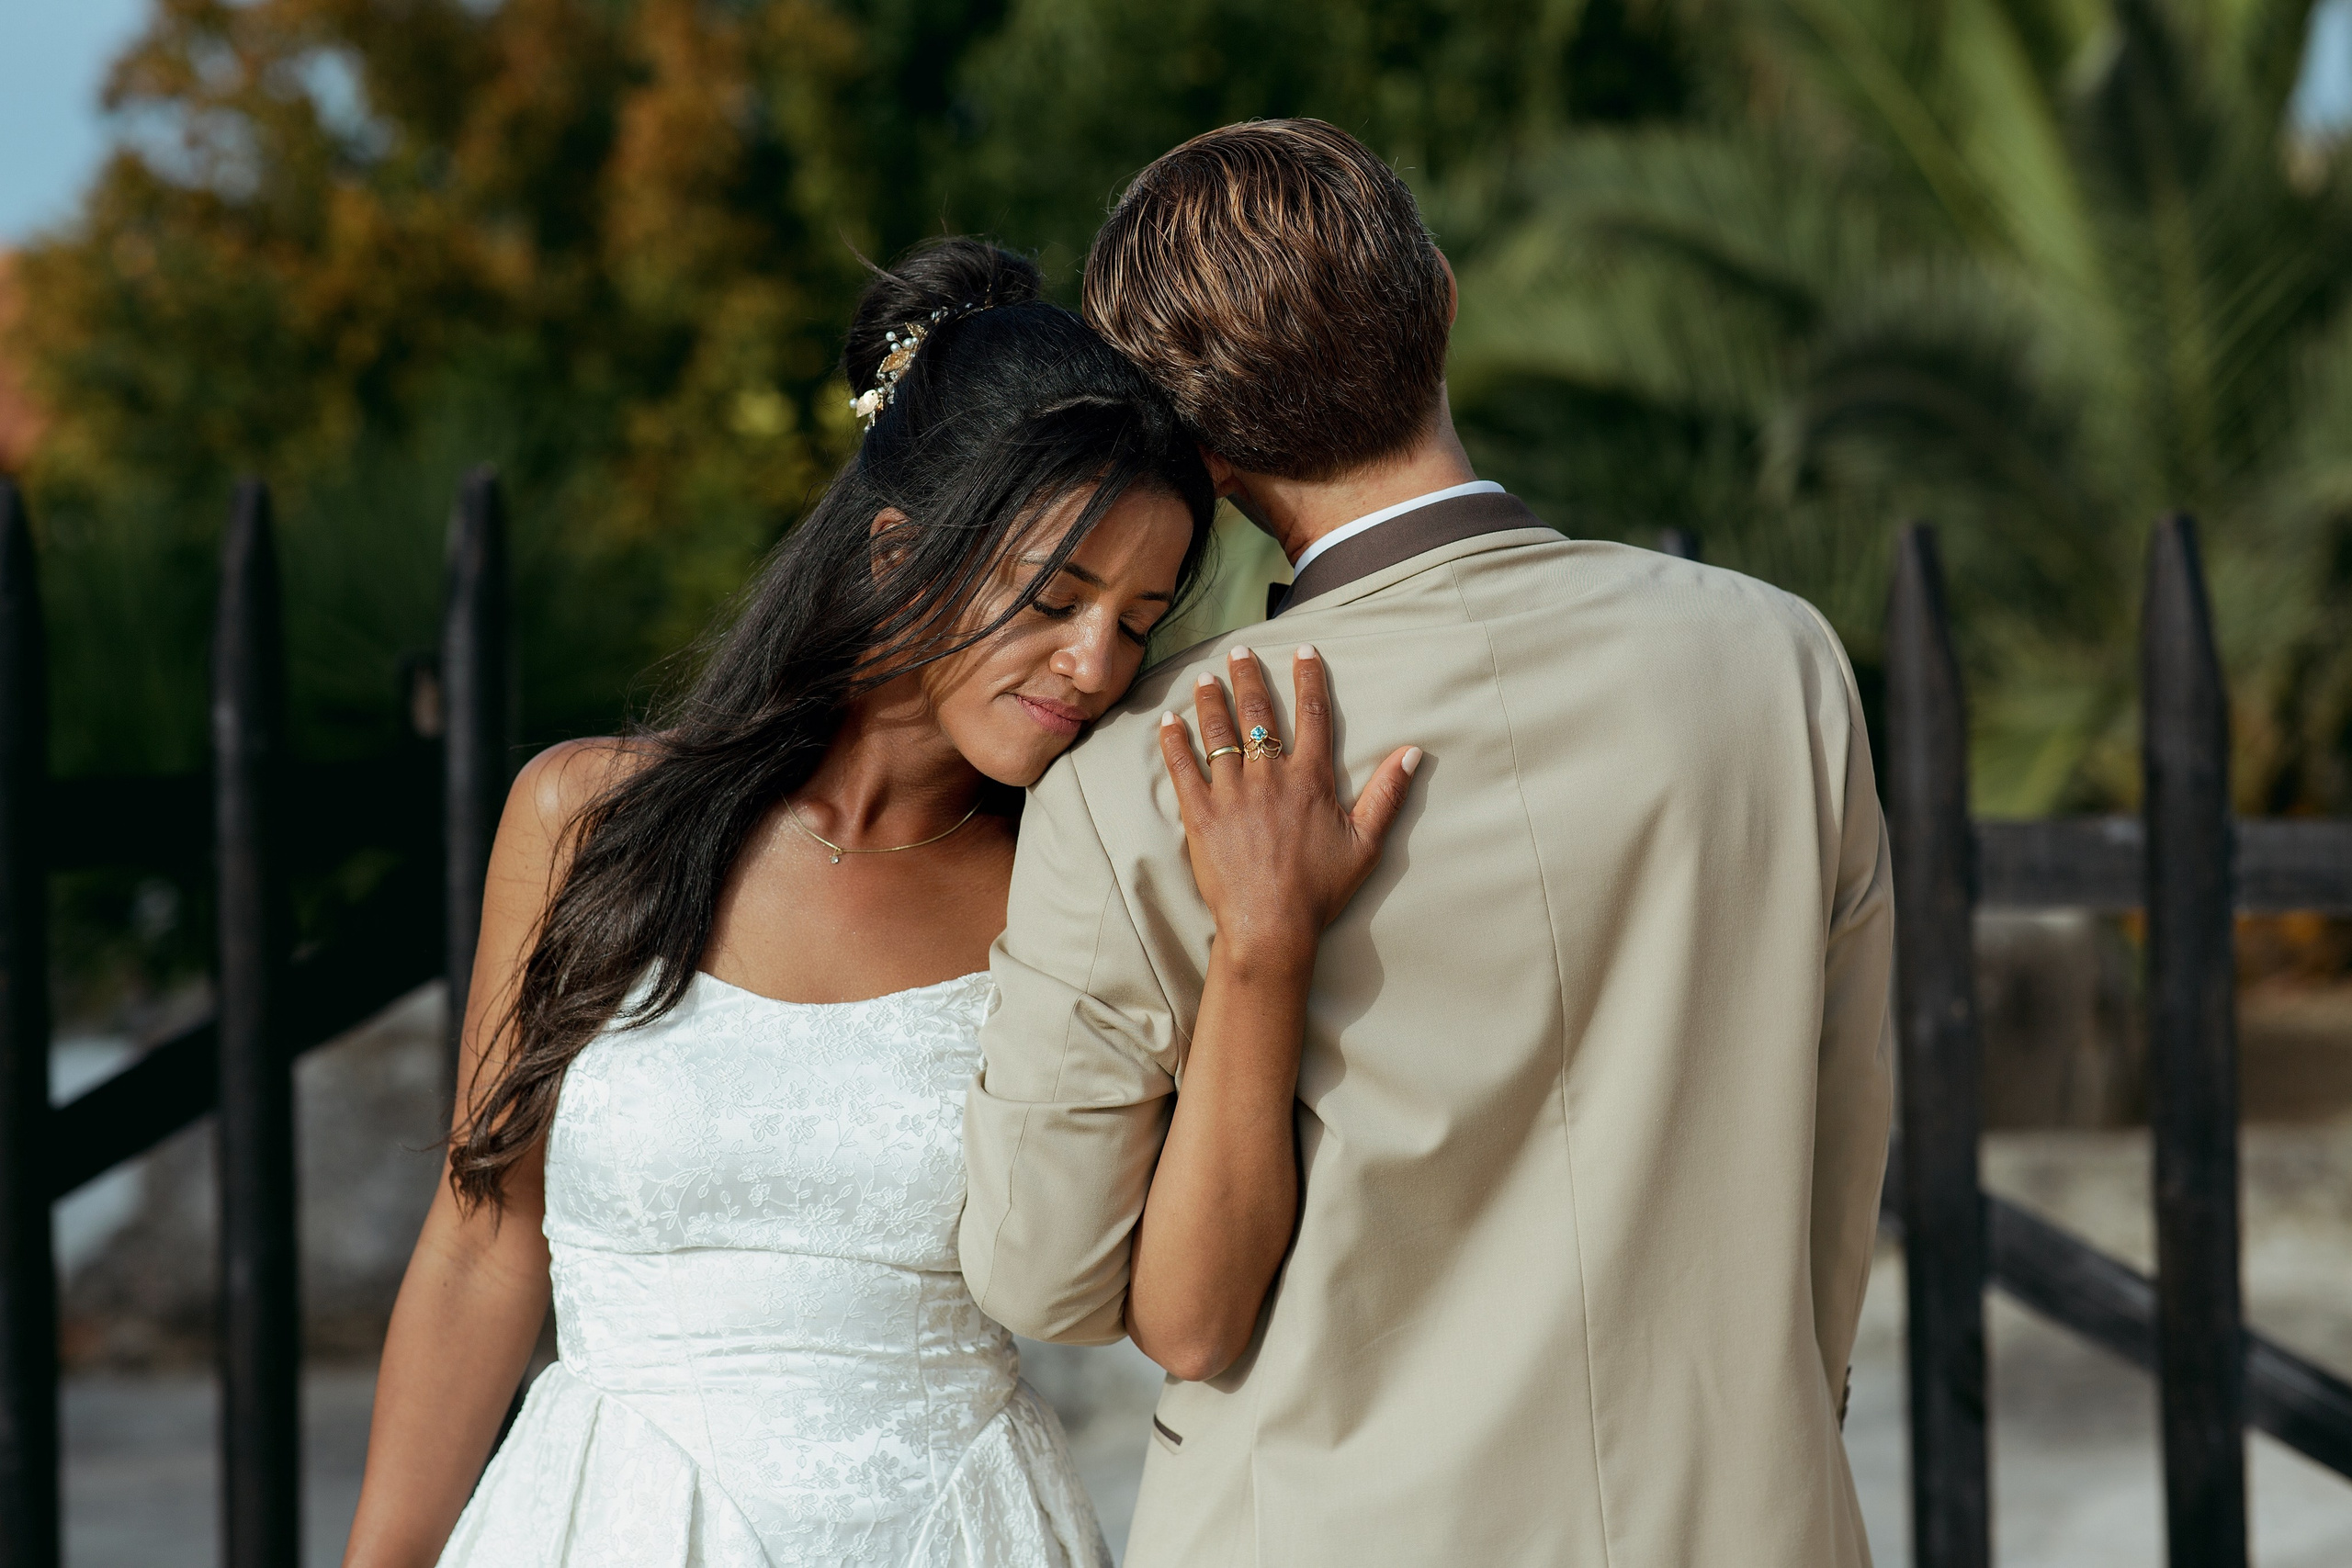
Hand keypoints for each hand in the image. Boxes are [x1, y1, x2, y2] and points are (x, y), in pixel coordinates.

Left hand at [1157, 645, 1421, 977]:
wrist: (1271, 926)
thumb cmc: (1320, 889)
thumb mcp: (1366, 843)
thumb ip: (1388, 794)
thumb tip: (1412, 752)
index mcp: (1310, 779)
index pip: (1312, 714)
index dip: (1308, 677)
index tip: (1303, 650)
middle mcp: (1269, 776)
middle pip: (1257, 712)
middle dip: (1248, 676)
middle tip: (1239, 652)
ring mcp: (1231, 793)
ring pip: (1217, 733)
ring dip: (1210, 700)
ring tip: (1204, 678)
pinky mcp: (1199, 814)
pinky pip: (1182, 768)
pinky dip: (1173, 742)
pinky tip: (1167, 722)